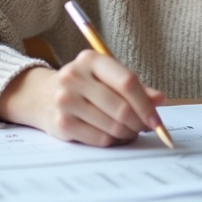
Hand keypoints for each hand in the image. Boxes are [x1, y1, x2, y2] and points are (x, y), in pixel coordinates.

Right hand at [0, 53, 166, 146]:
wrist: (42, 96)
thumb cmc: (84, 86)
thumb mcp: (107, 77)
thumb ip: (135, 87)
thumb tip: (160, 100)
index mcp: (91, 59)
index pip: (127, 82)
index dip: (146, 104)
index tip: (157, 120)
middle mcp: (75, 77)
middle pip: (121, 108)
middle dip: (139, 123)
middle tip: (145, 128)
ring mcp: (65, 100)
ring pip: (112, 126)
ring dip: (127, 134)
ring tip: (128, 131)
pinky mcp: (61, 123)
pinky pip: (99, 139)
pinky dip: (112, 141)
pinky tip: (113, 136)